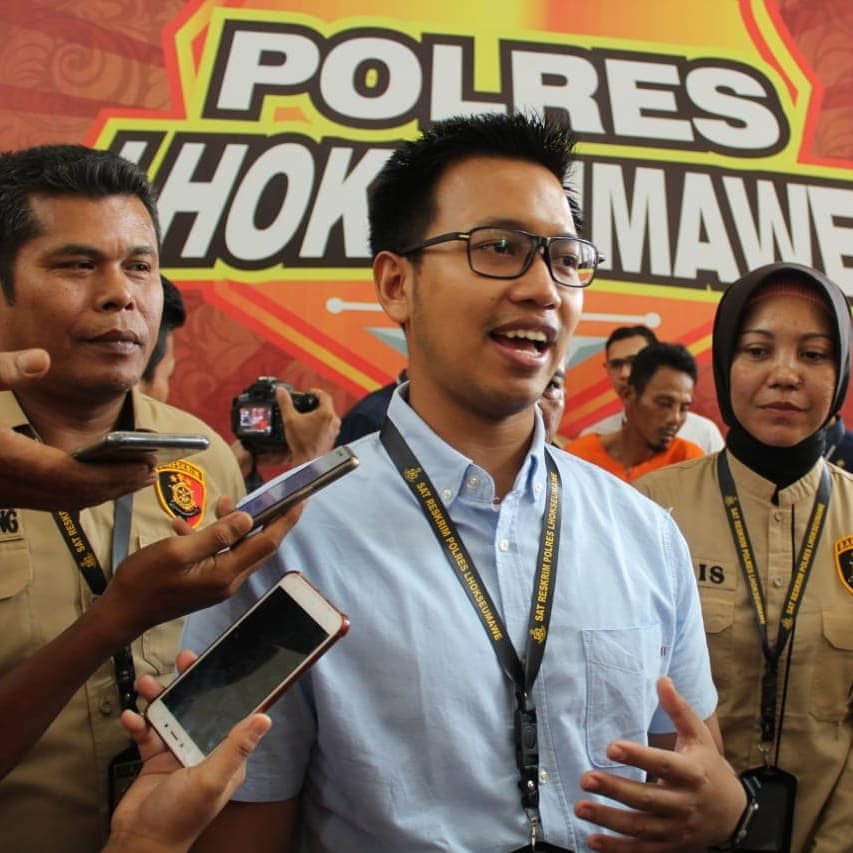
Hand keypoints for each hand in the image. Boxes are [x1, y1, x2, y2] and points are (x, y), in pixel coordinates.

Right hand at [0, 348, 153, 509]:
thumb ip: (4, 371)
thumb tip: (43, 359)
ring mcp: (4, 495)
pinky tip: (98, 481)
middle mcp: (7, 485)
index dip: (112, 473)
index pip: (71, 475)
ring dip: (102, 492)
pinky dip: (79, 494)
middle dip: (117, 484)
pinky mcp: (3, 496)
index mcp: (6, 458)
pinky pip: (49, 502)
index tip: (145, 464)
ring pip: (63, 503)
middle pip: (75, 494)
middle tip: (152, 471)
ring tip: (136, 476)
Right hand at [95, 498, 301, 641]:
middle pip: (257, 544)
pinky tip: (186, 527)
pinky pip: (218, 555)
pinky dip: (210, 538)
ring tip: (218, 503)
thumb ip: (215, 535)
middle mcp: (228, 581)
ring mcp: (218, 584)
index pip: (267, 542)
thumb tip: (247, 518)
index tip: (300, 500)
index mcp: (226, 573)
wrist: (120, 614)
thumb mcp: (178, 551)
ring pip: (237, 547)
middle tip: (253, 494)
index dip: (285, 520)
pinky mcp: (206, 584)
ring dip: (231, 525)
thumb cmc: (144, 581)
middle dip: (260, 517)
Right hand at [105, 656, 270, 852]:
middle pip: (199, 707)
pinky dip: (139, 723)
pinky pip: (148, 732)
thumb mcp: (211, 780)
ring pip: (171, 715)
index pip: (230, 713)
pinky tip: (131, 717)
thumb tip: (265, 718)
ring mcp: (179, 752)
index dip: (225, 687)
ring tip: (146, 685)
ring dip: (159, 699)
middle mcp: (204, 750)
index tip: (217, 664)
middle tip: (181, 661)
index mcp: (226, 755)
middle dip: (189, 684)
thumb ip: (235, 748)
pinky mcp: (155, 758)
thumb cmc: (178, 818)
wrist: (138, 843)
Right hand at [276, 386, 339, 466]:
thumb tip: (281, 392)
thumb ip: (285, 403)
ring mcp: (334, 430)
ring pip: (328, 416)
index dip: (315, 391)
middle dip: (316, 404)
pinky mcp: (332, 438)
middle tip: (307, 403)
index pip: (324, 395)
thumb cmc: (302, 443)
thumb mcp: (290, 420)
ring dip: (319, 414)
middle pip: (327, 406)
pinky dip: (320, 424)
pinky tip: (311, 428)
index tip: (309, 392)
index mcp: (326, 414)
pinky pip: (328, 426)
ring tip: (307, 416)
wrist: (308, 462)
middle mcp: (334, 421)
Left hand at [574, 678, 745, 850]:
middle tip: (586, 779)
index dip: (639, 756)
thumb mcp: (699, 737)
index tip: (611, 747)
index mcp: (692, 773)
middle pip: (647, 799)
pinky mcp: (670, 846)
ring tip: (581, 807)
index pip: (664, 764)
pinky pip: (642, 850)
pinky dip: (617, 848)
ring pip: (641, 827)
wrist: (734, 814)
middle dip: (615, 790)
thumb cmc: (709, 768)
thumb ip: (679, 710)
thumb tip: (662, 679)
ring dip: (609, 819)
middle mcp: (684, 803)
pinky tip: (593, 840)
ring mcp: (677, 828)